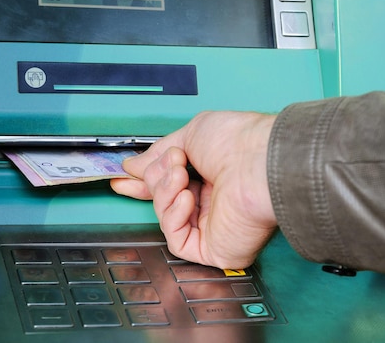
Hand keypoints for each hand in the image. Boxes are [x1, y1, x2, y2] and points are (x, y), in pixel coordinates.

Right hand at [111, 111, 277, 268]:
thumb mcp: (190, 135)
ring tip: (180, 174)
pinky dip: (174, 217)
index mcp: (212, 175)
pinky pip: (178, 240)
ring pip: (167, 218)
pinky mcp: (215, 249)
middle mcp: (215, 201)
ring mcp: (215, 226)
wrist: (259, 161)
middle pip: (164, 200)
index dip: (146, 181)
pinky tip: (187, 198)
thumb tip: (132, 166)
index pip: (170, 184)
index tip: (125, 178)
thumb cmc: (239, 142)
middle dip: (158, 179)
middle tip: (172, 163)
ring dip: (166, 192)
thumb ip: (158, 154)